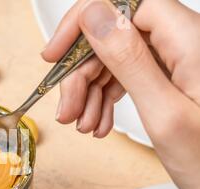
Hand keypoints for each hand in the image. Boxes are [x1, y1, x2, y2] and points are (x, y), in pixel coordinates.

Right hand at [42, 0, 199, 188]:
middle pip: (113, 37)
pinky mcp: (170, 78)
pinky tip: (99, 122)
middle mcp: (182, 41)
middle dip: (82, 74)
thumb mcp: (165, 113)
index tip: (54, 55)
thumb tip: (94, 16)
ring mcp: (176, 60)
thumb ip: (129, 60)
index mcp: (189, 39)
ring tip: (83, 125)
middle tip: (67, 110)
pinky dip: (106, 99)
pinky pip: (127, 77)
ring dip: (91, 92)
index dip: (82, 24)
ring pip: (115, 60)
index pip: (123, 4)